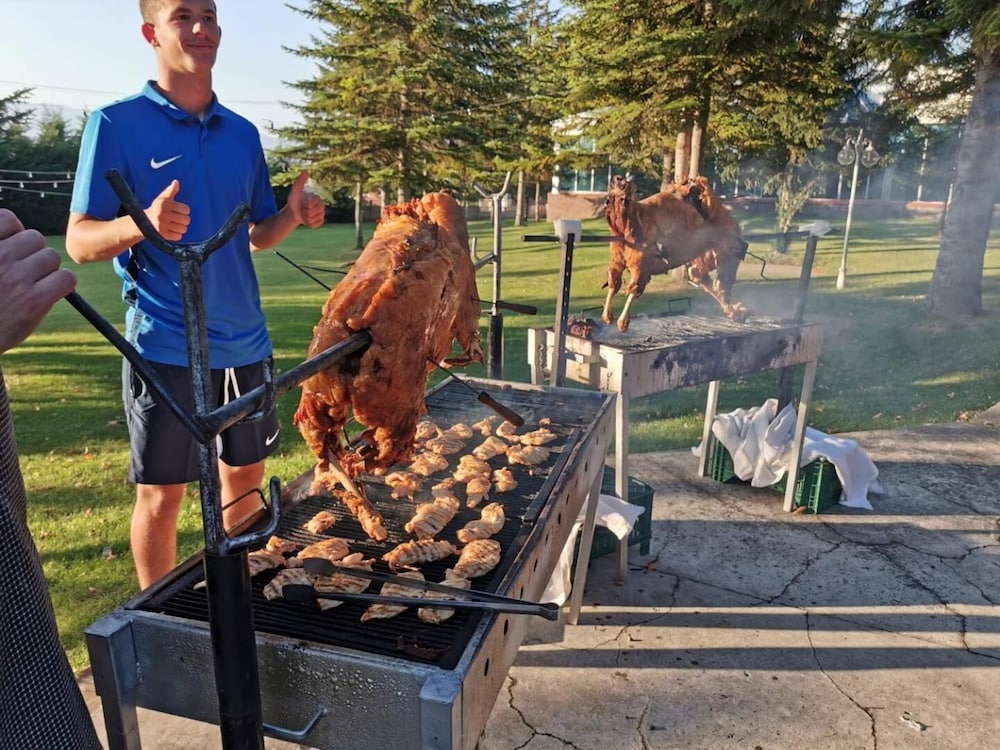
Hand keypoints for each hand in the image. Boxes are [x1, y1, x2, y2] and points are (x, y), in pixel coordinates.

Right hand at [0, 209, 76, 353]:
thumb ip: (0, 249)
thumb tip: (20, 232)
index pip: (8, 219)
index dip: (13, 232)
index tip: (10, 247)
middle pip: (35, 238)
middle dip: (32, 253)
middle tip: (22, 272)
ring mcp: (16, 278)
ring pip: (51, 257)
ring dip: (47, 270)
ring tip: (31, 285)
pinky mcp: (34, 300)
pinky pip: (66, 278)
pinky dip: (63, 284)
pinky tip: (50, 293)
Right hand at [145, 180, 190, 240]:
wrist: (143, 221)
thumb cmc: (157, 208)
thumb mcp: (163, 198)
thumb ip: (171, 190)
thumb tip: (176, 182)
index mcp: (165, 204)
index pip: (186, 209)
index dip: (184, 211)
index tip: (179, 211)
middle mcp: (163, 214)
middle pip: (186, 220)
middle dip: (184, 220)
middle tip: (178, 220)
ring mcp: (162, 225)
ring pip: (183, 229)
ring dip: (181, 228)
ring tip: (176, 225)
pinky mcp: (162, 234)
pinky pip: (178, 236)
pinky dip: (177, 235)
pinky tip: (172, 231)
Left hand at [287, 170, 325, 228]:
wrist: (293, 212)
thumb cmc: (294, 200)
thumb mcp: (295, 190)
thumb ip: (300, 181)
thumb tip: (306, 170)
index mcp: (318, 199)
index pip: (311, 205)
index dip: (304, 205)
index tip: (302, 203)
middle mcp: (322, 207)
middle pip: (312, 213)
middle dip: (304, 212)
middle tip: (302, 209)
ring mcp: (321, 215)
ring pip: (313, 220)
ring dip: (306, 218)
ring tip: (304, 214)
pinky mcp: (320, 222)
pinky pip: (315, 225)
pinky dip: (309, 224)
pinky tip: (307, 220)